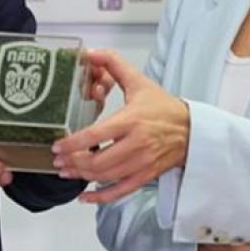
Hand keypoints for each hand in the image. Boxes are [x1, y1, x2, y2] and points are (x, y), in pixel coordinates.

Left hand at [51, 50, 188, 203]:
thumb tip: (90, 52)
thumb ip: (114, 64)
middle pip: (99, 160)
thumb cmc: (164, 106)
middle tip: (57, 160)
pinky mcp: (146, 176)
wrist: (192, 129)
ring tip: (66, 171)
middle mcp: (136, 144)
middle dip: (74, 163)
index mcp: (132, 120)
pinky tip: (85, 197)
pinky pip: (121, 191)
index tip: (58, 145)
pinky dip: (101, 197)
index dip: (74, 143)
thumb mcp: (139, 82)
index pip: (97, 135)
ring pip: (106, 176)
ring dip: (82, 176)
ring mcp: (141, 163)